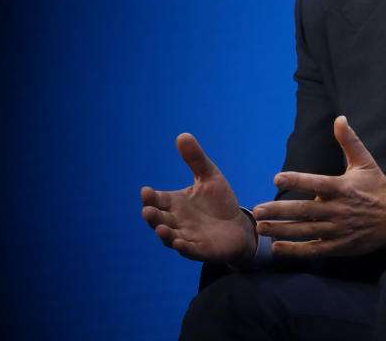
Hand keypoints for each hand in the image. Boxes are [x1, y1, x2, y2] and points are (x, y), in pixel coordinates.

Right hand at [141, 133, 256, 263]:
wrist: (238, 225)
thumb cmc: (219, 202)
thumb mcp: (210, 176)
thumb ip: (196, 159)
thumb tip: (182, 135)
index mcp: (175, 203)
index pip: (157, 199)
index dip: (150, 197)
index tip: (146, 191)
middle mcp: (176, 221)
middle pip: (158, 219)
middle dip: (152, 216)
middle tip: (147, 210)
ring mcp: (186, 236)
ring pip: (169, 237)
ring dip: (164, 234)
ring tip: (161, 229)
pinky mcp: (200, 250)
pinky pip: (188, 250)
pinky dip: (182, 248)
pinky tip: (179, 243)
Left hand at [252, 116, 385, 257]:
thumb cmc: (378, 187)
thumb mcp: (366, 162)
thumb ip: (349, 142)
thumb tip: (340, 118)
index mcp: (343, 188)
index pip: (317, 184)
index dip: (297, 180)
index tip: (276, 178)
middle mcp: (339, 210)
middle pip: (305, 211)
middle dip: (279, 211)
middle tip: (257, 211)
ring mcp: (339, 230)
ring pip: (306, 231)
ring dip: (282, 230)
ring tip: (260, 228)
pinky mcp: (340, 246)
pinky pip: (315, 250)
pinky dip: (296, 251)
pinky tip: (277, 248)